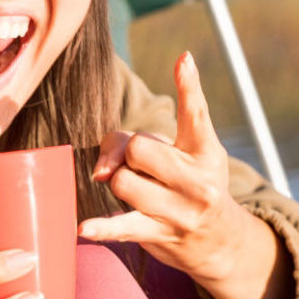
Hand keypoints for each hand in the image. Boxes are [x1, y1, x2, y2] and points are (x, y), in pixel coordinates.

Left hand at [78, 51, 254, 284]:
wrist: (215, 238)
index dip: (189, 86)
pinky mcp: (159, 234)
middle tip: (148, 169)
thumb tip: (100, 172)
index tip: (183, 60)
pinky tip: (84, 228)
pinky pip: (122, 226)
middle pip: (139, 149)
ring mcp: (180, 210)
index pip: (196, 115)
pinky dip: (102, 228)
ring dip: (121, 184)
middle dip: (132, 156)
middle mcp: (199, 181)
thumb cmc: (186, 182)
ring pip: (122, 182)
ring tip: (142, 192)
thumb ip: (131, 143)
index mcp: (206, 152)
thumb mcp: (178, 154)